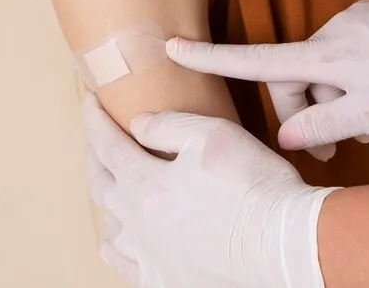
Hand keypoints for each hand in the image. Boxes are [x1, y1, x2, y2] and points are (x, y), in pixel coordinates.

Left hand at [83, 93, 336, 287]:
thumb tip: (137, 124)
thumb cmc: (252, 186)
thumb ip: (168, 126)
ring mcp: (151, 258)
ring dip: (105, 198)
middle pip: (102, 185)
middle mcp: (140, 225)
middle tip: (97, 135)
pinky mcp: (167, 281)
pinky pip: (127, 265)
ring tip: (107, 182)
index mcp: (147, 185)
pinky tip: (113, 242)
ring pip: (111, 225)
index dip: (95, 119)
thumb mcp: (212, 135)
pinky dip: (115, 248)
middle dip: (95, 155)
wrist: (279, 245)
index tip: (89, 99)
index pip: (108, 146)